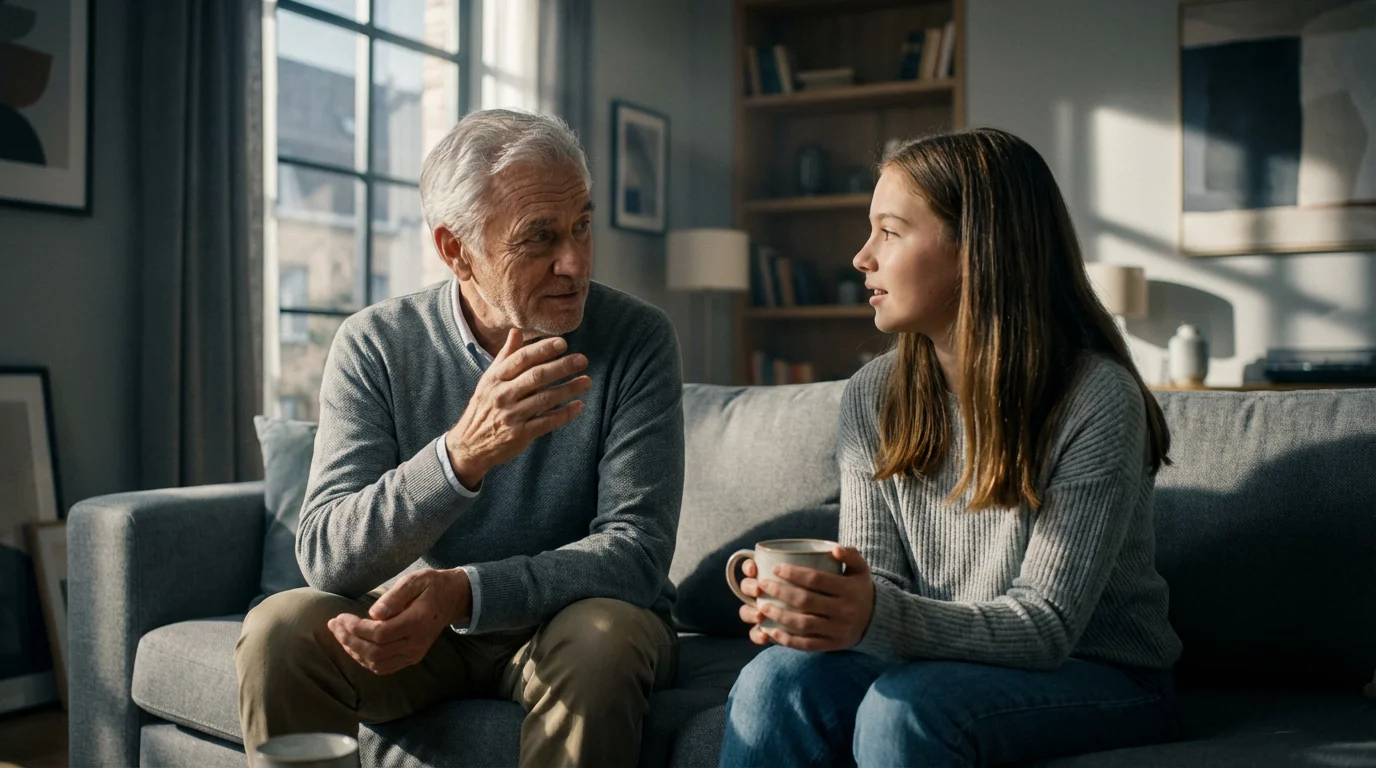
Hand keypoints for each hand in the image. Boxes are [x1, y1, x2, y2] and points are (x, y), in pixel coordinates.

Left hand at [327, 567, 470, 675]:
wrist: (452, 600)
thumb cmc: (431, 586)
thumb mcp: (414, 581)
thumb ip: (394, 597)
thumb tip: (373, 614)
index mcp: (418, 621)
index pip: (380, 634)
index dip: (356, 628)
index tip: (341, 616)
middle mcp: (417, 643)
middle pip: (375, 652)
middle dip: (349, 640)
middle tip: (334, 625)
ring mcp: (414, 654)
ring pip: (376, 662)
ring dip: (353, 651)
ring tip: (339, 634)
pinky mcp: (411, 658)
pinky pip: (382, 667)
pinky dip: (364, 659)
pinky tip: (353, 645)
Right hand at [445, 329, 591, 488]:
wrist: (469, 445)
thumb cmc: (483, 408)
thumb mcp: (488, 381)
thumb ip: (504, 356)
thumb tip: (516, 332)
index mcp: (494, 378)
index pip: (521, 359)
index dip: (542, 349)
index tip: (563, 343)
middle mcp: (502, 395)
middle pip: (536, 376)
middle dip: (561, 367)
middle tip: (582, 360)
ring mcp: (511, 416)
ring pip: (545, 399)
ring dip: (568, 389)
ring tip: (587, 381)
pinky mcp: (520, 435)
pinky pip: (546, 422)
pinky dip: (564, 414)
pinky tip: (578, 406)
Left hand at [738, 546, 874, 651]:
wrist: (876, 620)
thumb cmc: (859, 589)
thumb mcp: (861, 569)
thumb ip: (850, 554)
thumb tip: (833, 549)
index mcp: (849, 589)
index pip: (816, 579)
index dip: (793, 573)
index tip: (775, 568)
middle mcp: (844, 611)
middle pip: (806, 601)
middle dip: (780, 592)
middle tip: (762, 585)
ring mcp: (838, 630)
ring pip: (804, 624)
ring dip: (779, 616)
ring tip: (761, 607)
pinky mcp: (833, 645)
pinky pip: (807, 644)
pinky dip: (788, 640)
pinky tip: (771, 632)